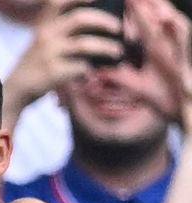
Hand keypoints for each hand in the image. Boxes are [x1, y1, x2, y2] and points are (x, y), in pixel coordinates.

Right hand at [5, 0, 122, 113]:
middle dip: (104, 21)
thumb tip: (103, 30)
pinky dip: (91, 68)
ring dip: (106, 47)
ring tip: (117, 51)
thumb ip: (65, 33)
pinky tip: (93, 71)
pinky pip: (81, 66)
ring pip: (85, 44)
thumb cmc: (37, 65)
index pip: (58, 2)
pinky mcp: (53, 72)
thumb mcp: (43, 43)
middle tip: (118, 28)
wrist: (15, 90)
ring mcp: (49, 54)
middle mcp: (46, 36)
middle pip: (80, 18)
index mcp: (44, 26)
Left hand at [127, 0, 191, 127]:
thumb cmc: (165, 99)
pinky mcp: (185, 56)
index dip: (135, 12)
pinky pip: (182, 37)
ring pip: (171, 22)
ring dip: (158, 9)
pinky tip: (163, 18)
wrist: (184, 111)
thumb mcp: (137, 87)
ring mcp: (178, 49)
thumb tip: (99, 74)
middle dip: (146, 4)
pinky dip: (174, 26)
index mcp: (156, 49)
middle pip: (158, 18)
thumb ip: (120, 78)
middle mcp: (168, 45)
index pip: (144, 26)